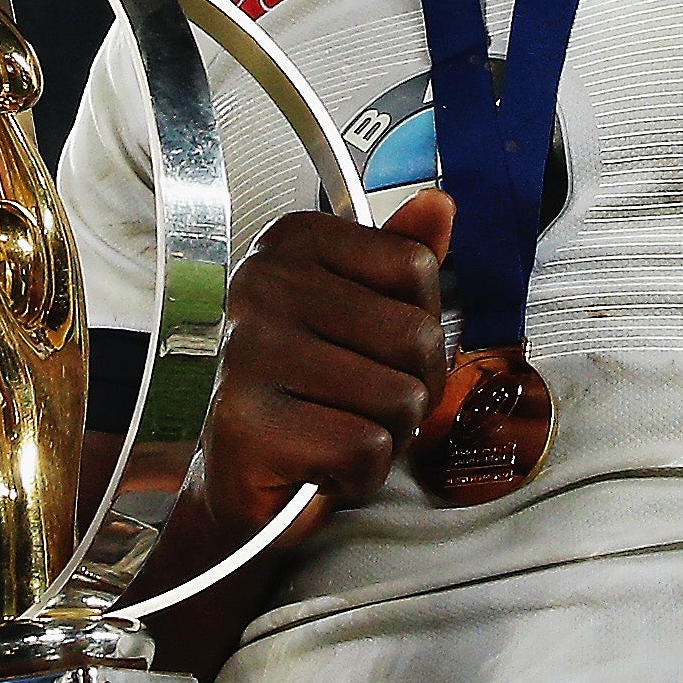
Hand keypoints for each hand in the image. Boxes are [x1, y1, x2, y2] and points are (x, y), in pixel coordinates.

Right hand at [194, 190, 453, 543]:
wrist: (242, 478)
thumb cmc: (307, 396)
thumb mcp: (362, 315)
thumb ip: (401, 259)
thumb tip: (439, 204)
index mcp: (292, 244)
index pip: (416, 267)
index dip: (417, 326)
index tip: (369, 348)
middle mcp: (262, 285)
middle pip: (416, 336)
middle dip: (410, 388)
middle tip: (356, 402)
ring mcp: (249, 350)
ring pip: (400, 398)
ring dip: (385, 435)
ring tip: (334, 430)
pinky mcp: (246, 422)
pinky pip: (366, 448)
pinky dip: (358, 474)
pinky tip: (318, 463)